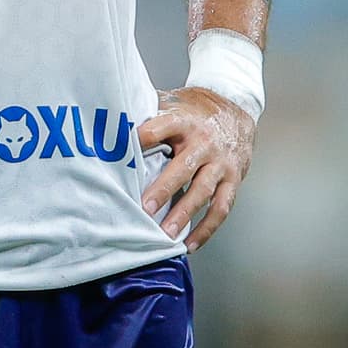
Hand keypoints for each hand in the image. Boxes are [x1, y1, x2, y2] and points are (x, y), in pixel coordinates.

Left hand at [136, 86, 253, 249]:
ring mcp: (221, 163)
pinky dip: (206, 229)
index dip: (142, 139)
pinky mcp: (233, 180)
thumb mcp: (173, 103)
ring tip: (166, 234)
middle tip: (144, 209)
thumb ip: (147, 111)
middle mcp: (204, 143)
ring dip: (183, 214)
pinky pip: (221, 208)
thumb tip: (111, 120)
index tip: (123, 153)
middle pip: (183, 167)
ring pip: (202, 191)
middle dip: (163, 190)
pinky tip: (190, 244)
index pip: (160, 128)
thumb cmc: (196, 111)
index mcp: (184, 121)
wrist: (236, 108)